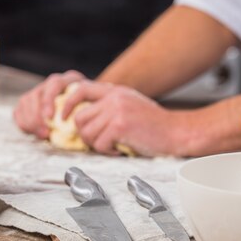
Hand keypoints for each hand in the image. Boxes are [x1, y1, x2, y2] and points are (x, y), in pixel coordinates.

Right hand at [13, 70, 85, 138]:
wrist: (86, 109)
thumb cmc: (91, 111)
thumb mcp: (94, 108)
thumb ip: (86, 112)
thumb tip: (76, 125)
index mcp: (69, 80)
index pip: (54, 84)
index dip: (49, 101)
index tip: (49, 118)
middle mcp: (51, 83)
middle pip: (36, 94)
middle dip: (37, 116)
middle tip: (44, 133)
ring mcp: (39, 92)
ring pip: (25, 102)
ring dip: (30, 121)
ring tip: (41, 135)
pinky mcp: (30, 102)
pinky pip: (19, 110)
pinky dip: (23, 122)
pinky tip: (32, 132)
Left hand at [62, 81, 186, 155]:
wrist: (177, 132)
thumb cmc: (155, 124)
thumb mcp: (130, 104)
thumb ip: (109, 105)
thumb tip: (84, 118)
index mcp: (114, 91)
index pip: (80, 89)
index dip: (68, 104)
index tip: (63, 118)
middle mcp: (114, 98)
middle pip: (79, 118)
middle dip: (85, 135)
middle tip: (99, 142)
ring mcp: (116, 111)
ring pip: (87, 133)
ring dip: (97, 145)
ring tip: (112, 146)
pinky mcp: (120, 126)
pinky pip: (99, 144)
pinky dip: (108, 152)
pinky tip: (119, 150)